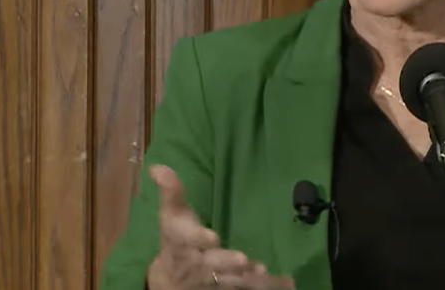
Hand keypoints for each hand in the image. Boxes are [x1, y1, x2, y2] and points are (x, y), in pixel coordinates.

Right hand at [147, 165, 294, 289]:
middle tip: (243, 260)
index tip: (213, 237)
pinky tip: (286, 282)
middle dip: (227, 262)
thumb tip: (158, 166)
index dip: (199, 238)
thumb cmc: (174, 238)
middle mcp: (197, 263)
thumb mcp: (170, 214)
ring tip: (262, 271)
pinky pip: (246, 287)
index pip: (188, 239)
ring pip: (231, 279)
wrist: (169, 280)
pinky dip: (266, 285)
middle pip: (212, 264)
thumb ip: (170, 191)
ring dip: (246, 277)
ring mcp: (213, 278)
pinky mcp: (227, 287)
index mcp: (182, 242)